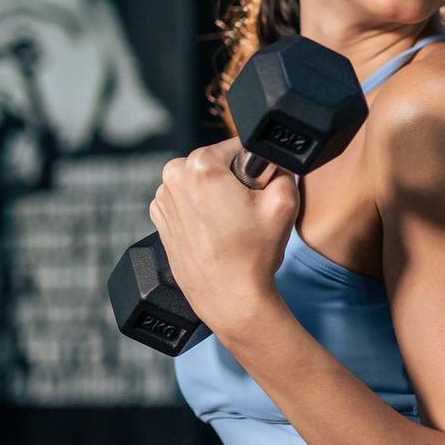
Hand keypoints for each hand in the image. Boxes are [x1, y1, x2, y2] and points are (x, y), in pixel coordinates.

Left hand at [147, 138, 298, 343]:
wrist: (230, 298)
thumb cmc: (253, 255)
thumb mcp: (284, 201)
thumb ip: (281, 165)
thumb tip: (271, 158)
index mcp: (200, 165)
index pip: (237, 146)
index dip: (255, 166)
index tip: (257, 190)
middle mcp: (173, 177)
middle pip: (216, 162)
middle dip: (233, 180)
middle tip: (246, 211)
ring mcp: (163, 199)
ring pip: (200, 181)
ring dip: (216, 195)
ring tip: (230, 225)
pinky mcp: (160, 218)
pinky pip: (186, 200)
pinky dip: (200, 210)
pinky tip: (214, 232)